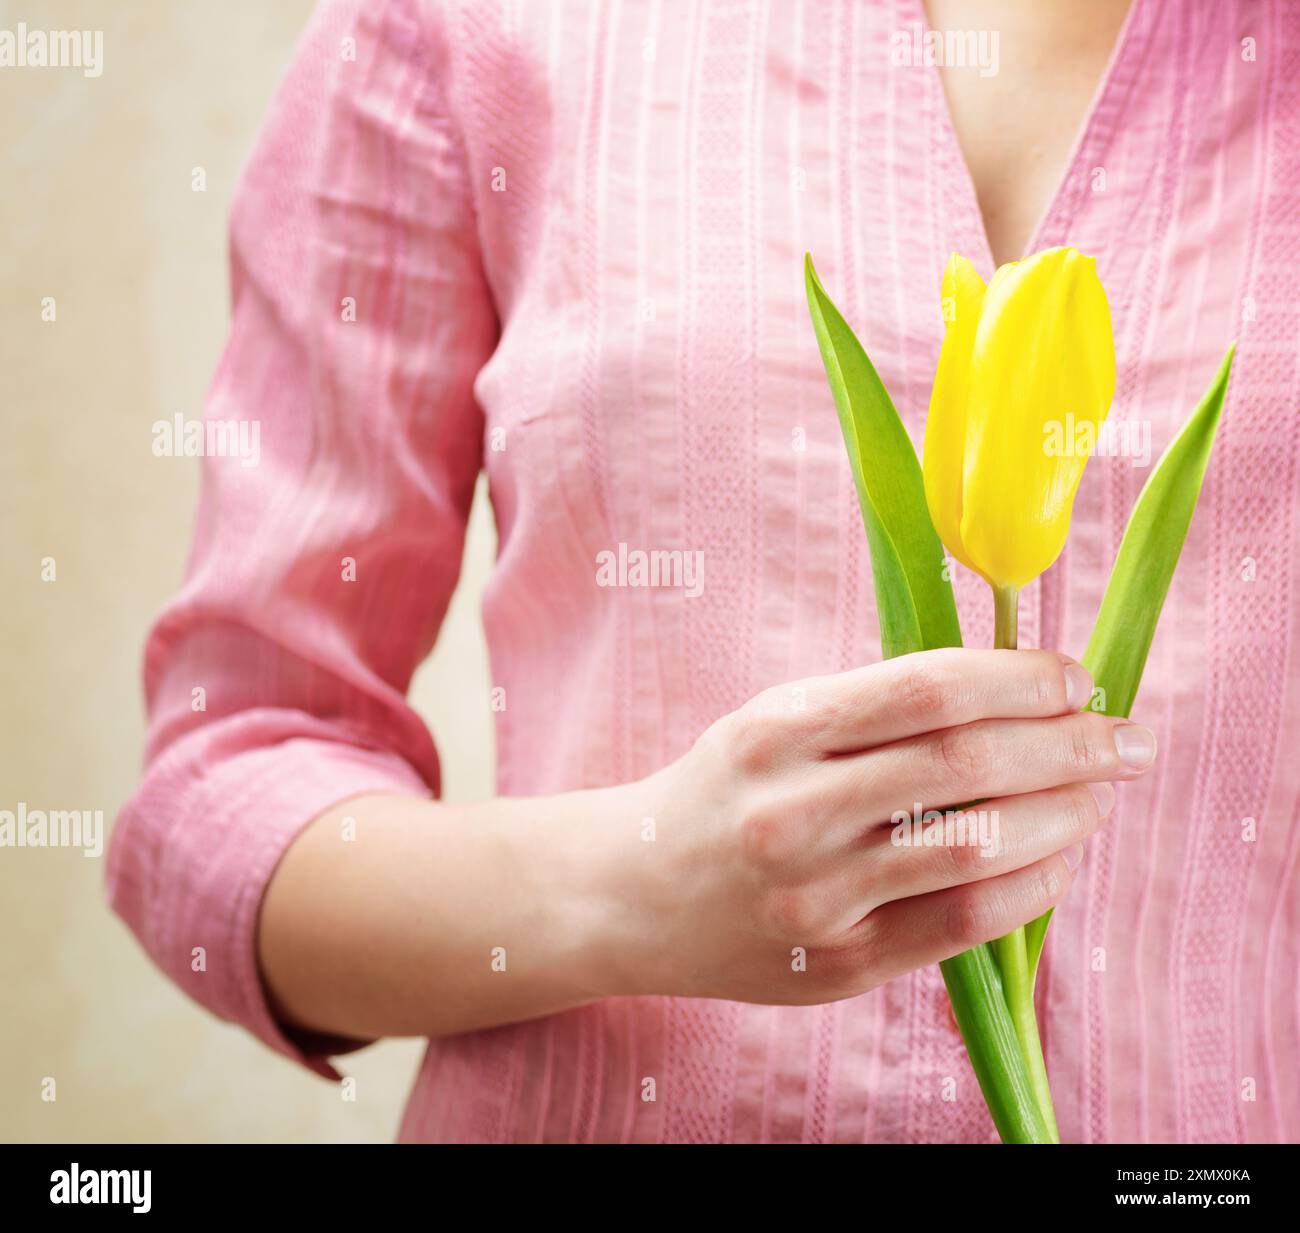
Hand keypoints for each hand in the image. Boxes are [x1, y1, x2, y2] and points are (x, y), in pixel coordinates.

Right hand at [622, 648, 1153, 1004]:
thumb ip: (876, 706)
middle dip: (1067, 744)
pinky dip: (1030, 887)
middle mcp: (793, 811)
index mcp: (777, 731)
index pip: (926, 690)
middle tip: (1123, 737)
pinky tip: (1057, 861)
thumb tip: (1016, 693)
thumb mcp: (774, 722)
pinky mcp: (839, 963)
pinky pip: (961, 923)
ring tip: (1097, 795)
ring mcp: (815, 895)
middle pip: (964, 764)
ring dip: (1063, 814)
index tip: (1076, 678)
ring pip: (975, 845)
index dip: (1018, 678)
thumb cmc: (725, 791)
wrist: (636, 894)